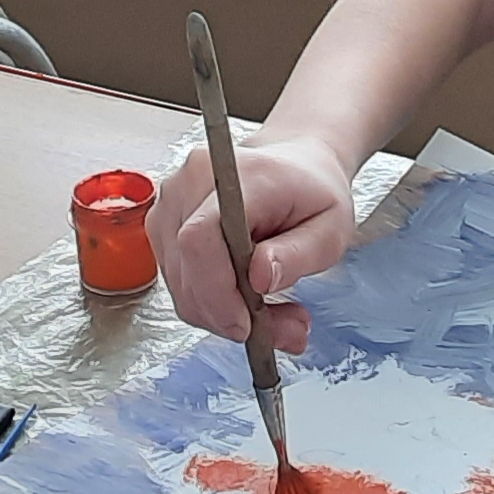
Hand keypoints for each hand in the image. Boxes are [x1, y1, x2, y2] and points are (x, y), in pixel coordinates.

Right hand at [153, 130, 356, 355]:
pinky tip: (243, 296)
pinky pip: (177, 280)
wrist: (295, 166)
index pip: (200, 237)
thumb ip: (297, 254)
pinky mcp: (164, 222)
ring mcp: (172, 200)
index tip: (245, 325)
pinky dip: (209, 301)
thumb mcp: (330, 228)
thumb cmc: (312, 193)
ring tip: (269, 312)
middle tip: (277, 328)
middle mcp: (194, 180)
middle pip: (185, 268)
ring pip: (179, 284)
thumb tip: (260, 278)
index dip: (216, 291)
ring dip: (220, 313)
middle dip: (226, 314)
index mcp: (241, 175)